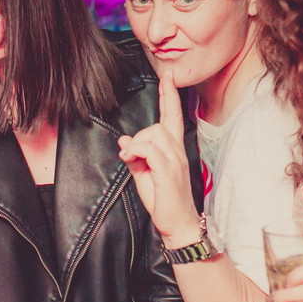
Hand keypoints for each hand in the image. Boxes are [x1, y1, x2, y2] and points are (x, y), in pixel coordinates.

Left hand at [117, 70, 200, 247]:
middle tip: (131, 157)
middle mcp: (178, 152)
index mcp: (174, 150)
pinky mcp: (169, 171)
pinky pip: (150, 150)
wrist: (178, 226)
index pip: (173, 116)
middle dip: (140, 136)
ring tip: (131, 162)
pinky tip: (130, 162)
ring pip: (153, 134)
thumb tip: (124, 141)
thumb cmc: (164, 202)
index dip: (170, 95)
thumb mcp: (145, 176)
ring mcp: (175, 161)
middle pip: (159, 124)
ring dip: (136, 145)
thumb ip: (136, 157)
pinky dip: (136, 152)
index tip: (169, 76)